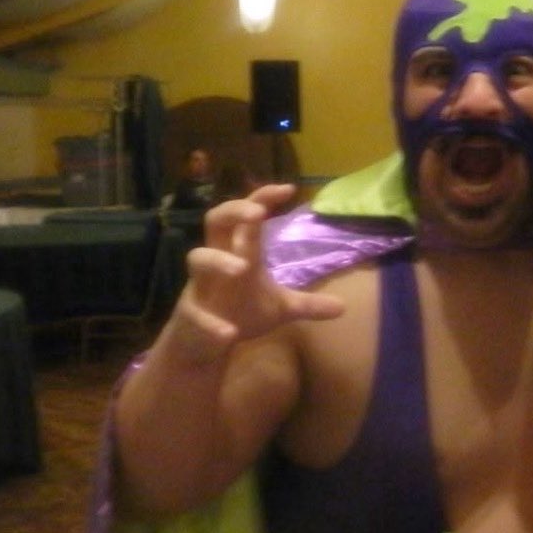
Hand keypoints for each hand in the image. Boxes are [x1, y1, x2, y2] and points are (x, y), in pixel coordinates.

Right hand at [174, 184, 343, 359]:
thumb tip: (344, 307)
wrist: (204, 344)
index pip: (247, 217)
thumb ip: (307, 304)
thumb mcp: (279, 309)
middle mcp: (217, 261)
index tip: (289, 188)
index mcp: (239, 252)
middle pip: (214, 220)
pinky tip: (228, 334)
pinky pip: (194, 313)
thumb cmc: (239, 312)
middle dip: (234, 211)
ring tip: (241, 268)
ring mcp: (200, 285)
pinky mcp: (188, 314)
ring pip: (198, 258)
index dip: (263, 199)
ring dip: (218, 260)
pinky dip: (210, 322)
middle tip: (258, 213)